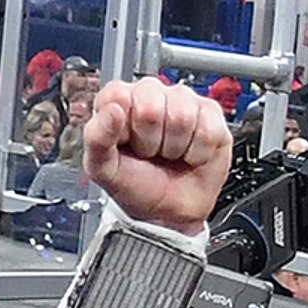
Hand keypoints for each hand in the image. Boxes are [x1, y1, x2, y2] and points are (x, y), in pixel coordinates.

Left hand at [84, 77, 230, 234]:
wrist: (168, 212)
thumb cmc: (134, 185)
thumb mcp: (103, 169)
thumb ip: (97, 137)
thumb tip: (111, 109)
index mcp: (117, 101)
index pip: (118, 96)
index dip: (123, 127)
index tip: (124, 144)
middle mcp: (150, 95)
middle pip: (152, 106)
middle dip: (150, 140)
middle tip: (148, 153)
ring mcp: (183, 101)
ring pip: (182, 116)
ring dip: (174, 147)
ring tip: (167, 154)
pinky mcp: (210, 113)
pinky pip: (207, 129)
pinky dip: (197, 152)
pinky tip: (188, 154)